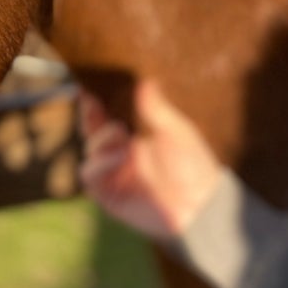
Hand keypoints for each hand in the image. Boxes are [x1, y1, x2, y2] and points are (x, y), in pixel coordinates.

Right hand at [78, 80, 224, 242]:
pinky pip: (91, 176)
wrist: (199, 205)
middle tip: (101, 110)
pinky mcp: (109, 195)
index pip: (104, 120)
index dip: (93, 108)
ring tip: (122, 136)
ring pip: (89, 152)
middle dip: (92, 120)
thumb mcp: (176, 132)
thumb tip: (146, 82)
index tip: (89, 92)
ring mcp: (113, 176)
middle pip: (91, 134)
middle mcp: (119, 157)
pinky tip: (119, 156)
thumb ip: (157, 109)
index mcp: (132, 141)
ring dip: (100, 140)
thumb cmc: (193, 167)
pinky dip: (100, 163)